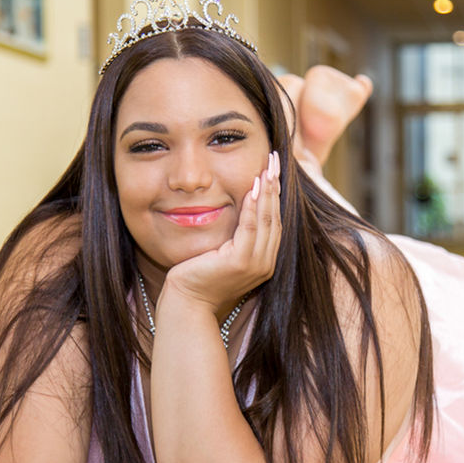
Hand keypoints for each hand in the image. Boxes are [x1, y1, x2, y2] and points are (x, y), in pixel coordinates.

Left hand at [163, 151, 280, 314]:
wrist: (187, 303)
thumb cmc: (199, 278)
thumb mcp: (222, 254)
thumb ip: (234, 237)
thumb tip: (236, 209)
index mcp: (264, 261)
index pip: (275, 221)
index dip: (275, 194)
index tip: (274, 170)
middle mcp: (265, 263)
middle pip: (276, 217)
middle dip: (276, 186)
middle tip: (275, 159)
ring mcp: (255, 264)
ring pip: (267, 220)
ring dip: (268, 191)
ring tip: (267, 167)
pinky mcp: (240, 262)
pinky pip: (250, 228)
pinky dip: (253, 207)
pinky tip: (252, 188)